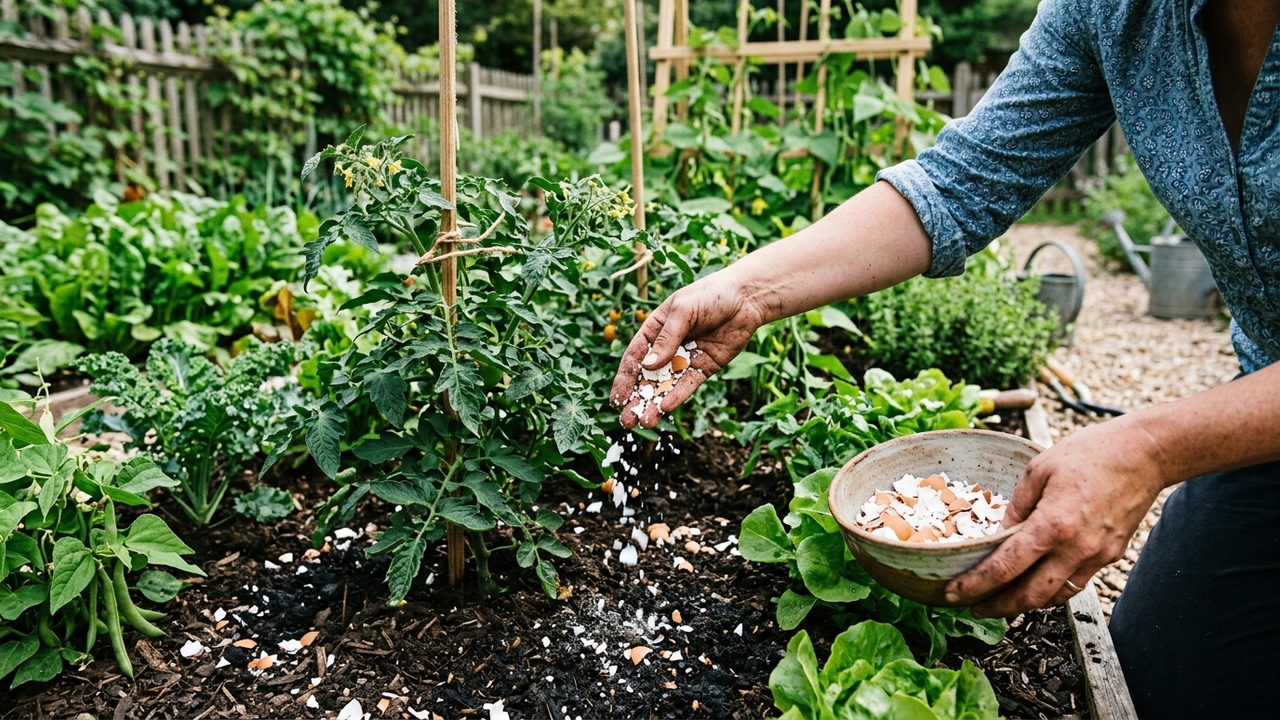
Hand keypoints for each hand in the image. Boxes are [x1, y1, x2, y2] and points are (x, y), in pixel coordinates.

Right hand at [610, 271, 766, 427]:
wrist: (746, 298)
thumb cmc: (710, 295)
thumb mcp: (683, 311)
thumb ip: (667, 339)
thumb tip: (648, 366)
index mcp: (654, 330)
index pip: (634, 357)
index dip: (624, 379)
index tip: (615, 399)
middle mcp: (666, 347)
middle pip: (647, 377)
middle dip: (637, 399)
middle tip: (627, 420)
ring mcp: (685, 358)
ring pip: (666, 385)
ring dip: (655, 404)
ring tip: (645, 422)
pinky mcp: (704, 367)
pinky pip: (688, 385)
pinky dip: (678, 396)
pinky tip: (667, 408)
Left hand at [945, 417, 1168, 616]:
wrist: (1144, 454)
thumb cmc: (1090, 453)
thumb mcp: (1038, 469)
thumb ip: (1015, 506)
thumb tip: (996, 533)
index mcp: (1051, 524)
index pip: (1005, 568)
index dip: (975, 586)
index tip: (954, 595)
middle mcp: (1075, 548)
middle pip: (1030, 596)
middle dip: (997, 608)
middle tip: (974, 608)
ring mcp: (1096, 556)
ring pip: (1055, 597)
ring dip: (1025, 604)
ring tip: (1001, 601)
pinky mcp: (1110, 557)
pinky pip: (1075, 584)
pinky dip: (1052, 591)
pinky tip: (1035, 585)